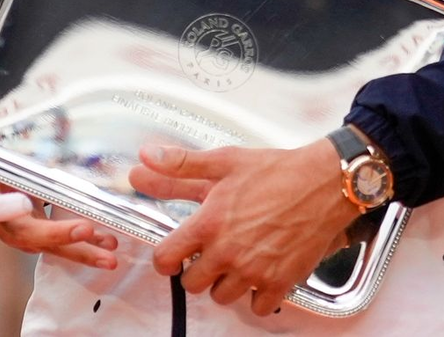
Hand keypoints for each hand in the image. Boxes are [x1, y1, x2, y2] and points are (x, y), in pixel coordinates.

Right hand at [0, 168, 118, 268]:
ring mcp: (25, 238)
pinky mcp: (42, 240)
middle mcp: (4, 227)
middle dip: (60, 235)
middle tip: (84, 230)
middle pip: (31, 234)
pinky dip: (88, 244)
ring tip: (108, 255)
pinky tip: (109, 243)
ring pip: (54, 247)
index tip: (25, 204)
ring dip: (82, 251)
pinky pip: (65, 245)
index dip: (8, 207)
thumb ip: (5, 163)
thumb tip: (28, 149)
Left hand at [128, 141, 358, 315]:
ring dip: (223, 283)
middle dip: (193, 271)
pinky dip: (255, 296)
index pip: (166, 258)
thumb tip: (144, 158)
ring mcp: (256, 271)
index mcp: (209, 223)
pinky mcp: (282, 283)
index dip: (163, 259)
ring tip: (232, 260)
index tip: (170, 255)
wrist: (322, 184)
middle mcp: (229, 253)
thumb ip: (179, 165)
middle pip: (193, 284)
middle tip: (205, 254)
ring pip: (222, 297)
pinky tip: (257, 272)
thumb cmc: (272, 171)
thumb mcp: (221, 161)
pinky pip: (258, 308)